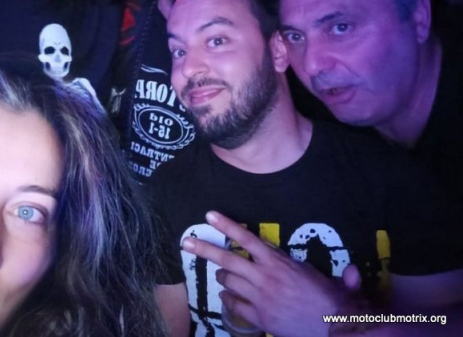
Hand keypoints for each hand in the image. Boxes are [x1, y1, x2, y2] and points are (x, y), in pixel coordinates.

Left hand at [181, 211, 353, 336]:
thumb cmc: (332, 301)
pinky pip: (233, 306)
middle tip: (186, 242)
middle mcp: (264, 277)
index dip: (227, 226)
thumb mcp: (330, 280)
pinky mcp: (258, 317)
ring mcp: (259, 298)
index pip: (247, 239)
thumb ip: (338, 274)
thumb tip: (355, 271)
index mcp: (278, 263)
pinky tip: (228, 297)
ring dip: (222, 277)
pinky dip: (228, 300)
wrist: (332, 329)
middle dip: (204, 250)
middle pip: (227, 260)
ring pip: (228, 282)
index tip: (209, 216)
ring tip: (222, 275)